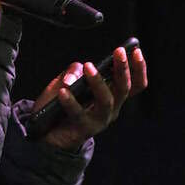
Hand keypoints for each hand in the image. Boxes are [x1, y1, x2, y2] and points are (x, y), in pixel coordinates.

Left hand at [34, 46, 148, 150]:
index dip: (139, 69)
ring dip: (98, 82)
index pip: (134, 84)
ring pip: (106, 101)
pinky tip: (62, 90)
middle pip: (124, 89)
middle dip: (123, 69)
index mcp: (112, 96)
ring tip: (88, 66)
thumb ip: (74, 71)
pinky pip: (79, 114)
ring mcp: (99, 120)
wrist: (45, 132)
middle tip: (119, 51)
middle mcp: (111, 109)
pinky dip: (70, 101)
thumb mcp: (67, 81)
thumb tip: (79, 70)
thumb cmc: (59, 103)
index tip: (136, 51)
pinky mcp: (83, 130)